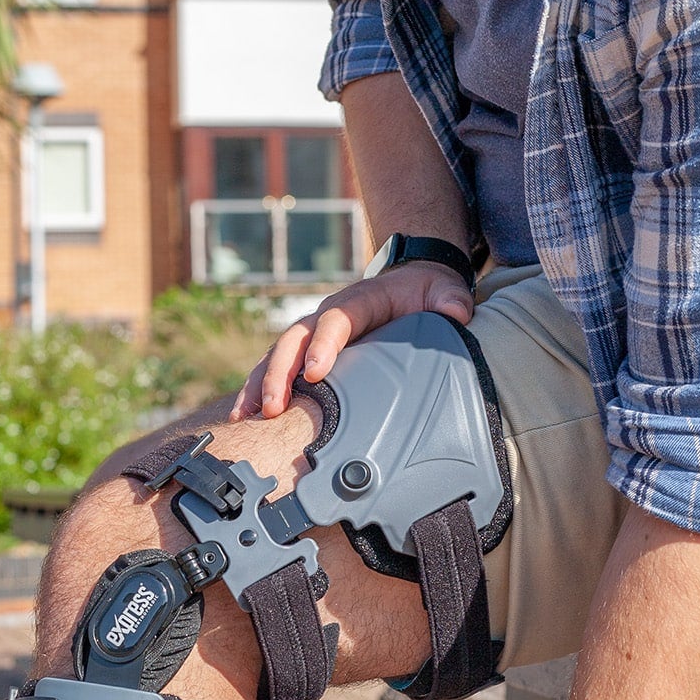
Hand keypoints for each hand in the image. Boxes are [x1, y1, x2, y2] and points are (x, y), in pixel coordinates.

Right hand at [231, 262, 474, 420]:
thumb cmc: (426, 292)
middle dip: (280, 373)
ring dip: (260, 384)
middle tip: (274, 406)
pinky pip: (275, 368)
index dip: (324, 346)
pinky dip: (258, 390)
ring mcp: (312, 333)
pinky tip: (244, 417)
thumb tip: (455, 312)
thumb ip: (450, 299)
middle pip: (294, 340)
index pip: (335, 320)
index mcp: (358, 301)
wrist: (409, 282)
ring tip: (247, 416)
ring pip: (276, 355)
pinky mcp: (305, 351)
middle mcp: (326, 315)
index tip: (315, 374)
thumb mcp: (444, 289)